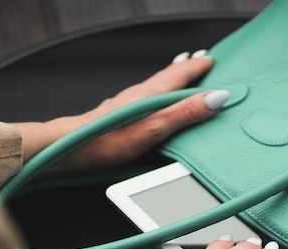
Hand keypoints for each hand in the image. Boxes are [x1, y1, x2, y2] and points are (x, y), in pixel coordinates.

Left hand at [12, 51, 225, 168]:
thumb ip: (185, 112)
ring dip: (174, 83)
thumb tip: (216, 98)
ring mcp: (129, 104)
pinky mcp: (121, 116)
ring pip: (158, 88)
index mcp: (152, 93)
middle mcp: (141, 94)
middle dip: (188, 70)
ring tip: (185, 82)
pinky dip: (160, 98)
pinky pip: (148, 101)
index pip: (181, 73)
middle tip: (203, 64)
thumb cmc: (107, 140)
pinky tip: (157, 107)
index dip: (199, 66)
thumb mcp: (154, 128)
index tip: (212, 61)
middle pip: (170, 77)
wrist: (72, 148)